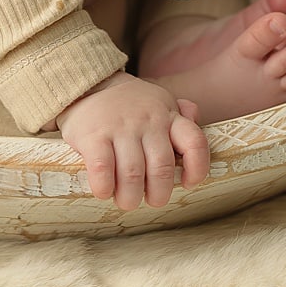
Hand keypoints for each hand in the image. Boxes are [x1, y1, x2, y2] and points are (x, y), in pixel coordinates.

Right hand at [51, 71, 210, 210]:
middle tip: (151, 200)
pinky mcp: (93, 136)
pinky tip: (104, 192)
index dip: (197, 168)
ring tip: (126, 200)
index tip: (188, 183)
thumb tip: (195, 118)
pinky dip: (105, 188)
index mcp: (168, 116)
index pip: (194, 143)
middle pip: (162, 169)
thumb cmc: (129, 104)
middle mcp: (148, 121)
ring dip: (130, 197)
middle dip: (158, 195)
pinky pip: (103, 169)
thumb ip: (180, 113)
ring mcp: (120, 128)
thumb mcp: (159, 101)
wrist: (88, 86)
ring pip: (133, 174)